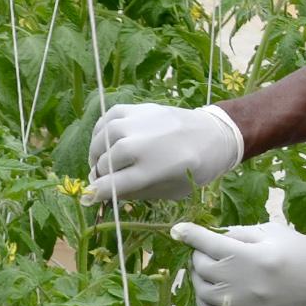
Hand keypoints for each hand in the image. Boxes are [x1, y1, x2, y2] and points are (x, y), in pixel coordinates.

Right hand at [83, 102, 244, 204]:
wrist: (214, 135)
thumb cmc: (194, 169)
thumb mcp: (170, 191)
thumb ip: (136, 192)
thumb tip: (102, 192)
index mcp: (154, 169)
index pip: (112, 184)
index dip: (96, 194)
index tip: (91, 197)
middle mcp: (144, 144)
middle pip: (105, 162)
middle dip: (99, 175)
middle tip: (103, 180)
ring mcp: (140, 122)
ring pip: (103, 139)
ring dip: (97, 153)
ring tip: (103, 161)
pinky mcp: (140, 108)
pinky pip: (108, 118)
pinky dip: (101, 130)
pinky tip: (106, 141)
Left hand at [170, 220, 305, 305]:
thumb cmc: (300, 253)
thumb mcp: (272, 232)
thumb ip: (239, 233)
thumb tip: (212, 237)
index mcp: (247, 255)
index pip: (205, 242)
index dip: (188, 233)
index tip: (177, 230)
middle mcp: (239, 281)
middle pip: (200, 265)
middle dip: (201, 254)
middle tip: (212, 250)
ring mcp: (240, 304)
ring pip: (201, 289)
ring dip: (202, 277)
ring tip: (214, 270)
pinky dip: (205, 301)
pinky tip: (214, 292)